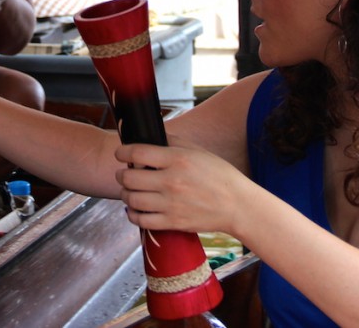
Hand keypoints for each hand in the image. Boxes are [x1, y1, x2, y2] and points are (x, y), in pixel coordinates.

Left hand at [114, 134, 246, 235]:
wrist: (237, 205)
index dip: (123, 152)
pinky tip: (136, 209)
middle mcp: (171, 181)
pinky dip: (133, 214)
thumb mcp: (198, 151)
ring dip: (126, 194)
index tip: (120, 153)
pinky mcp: (172, 222)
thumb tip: (152, 136)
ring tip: (130, 191)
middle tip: (124, 174)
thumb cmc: (219, 176)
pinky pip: (141, 220)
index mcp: (177, 159)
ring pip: (131, 199)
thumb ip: (173, 141)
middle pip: (129, 178)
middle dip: (122, 175)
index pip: (137, 153)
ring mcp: (170, 204)